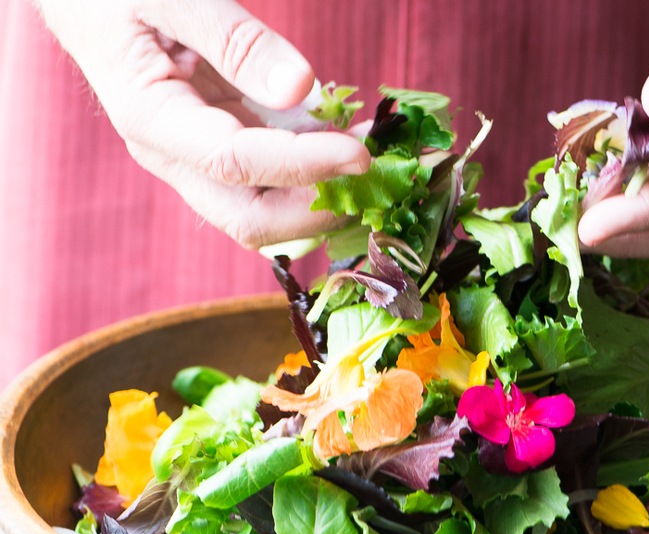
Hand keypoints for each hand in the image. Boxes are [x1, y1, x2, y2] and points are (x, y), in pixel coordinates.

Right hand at [34, 0, 369, 248]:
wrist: (88, 0)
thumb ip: (234, 39)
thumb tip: (300, 88)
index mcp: (151, 119)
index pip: (234, 163)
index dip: (302, 166)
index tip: (361, 154)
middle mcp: (175, 155)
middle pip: (250, 218)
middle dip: (319, 209)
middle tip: (379, 175)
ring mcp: (200, 157)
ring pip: (268, 207)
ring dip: (327, 193)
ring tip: (381, 151)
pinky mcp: (225, 146)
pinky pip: (276, 175)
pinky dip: (319, 166)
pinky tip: (355, 135)